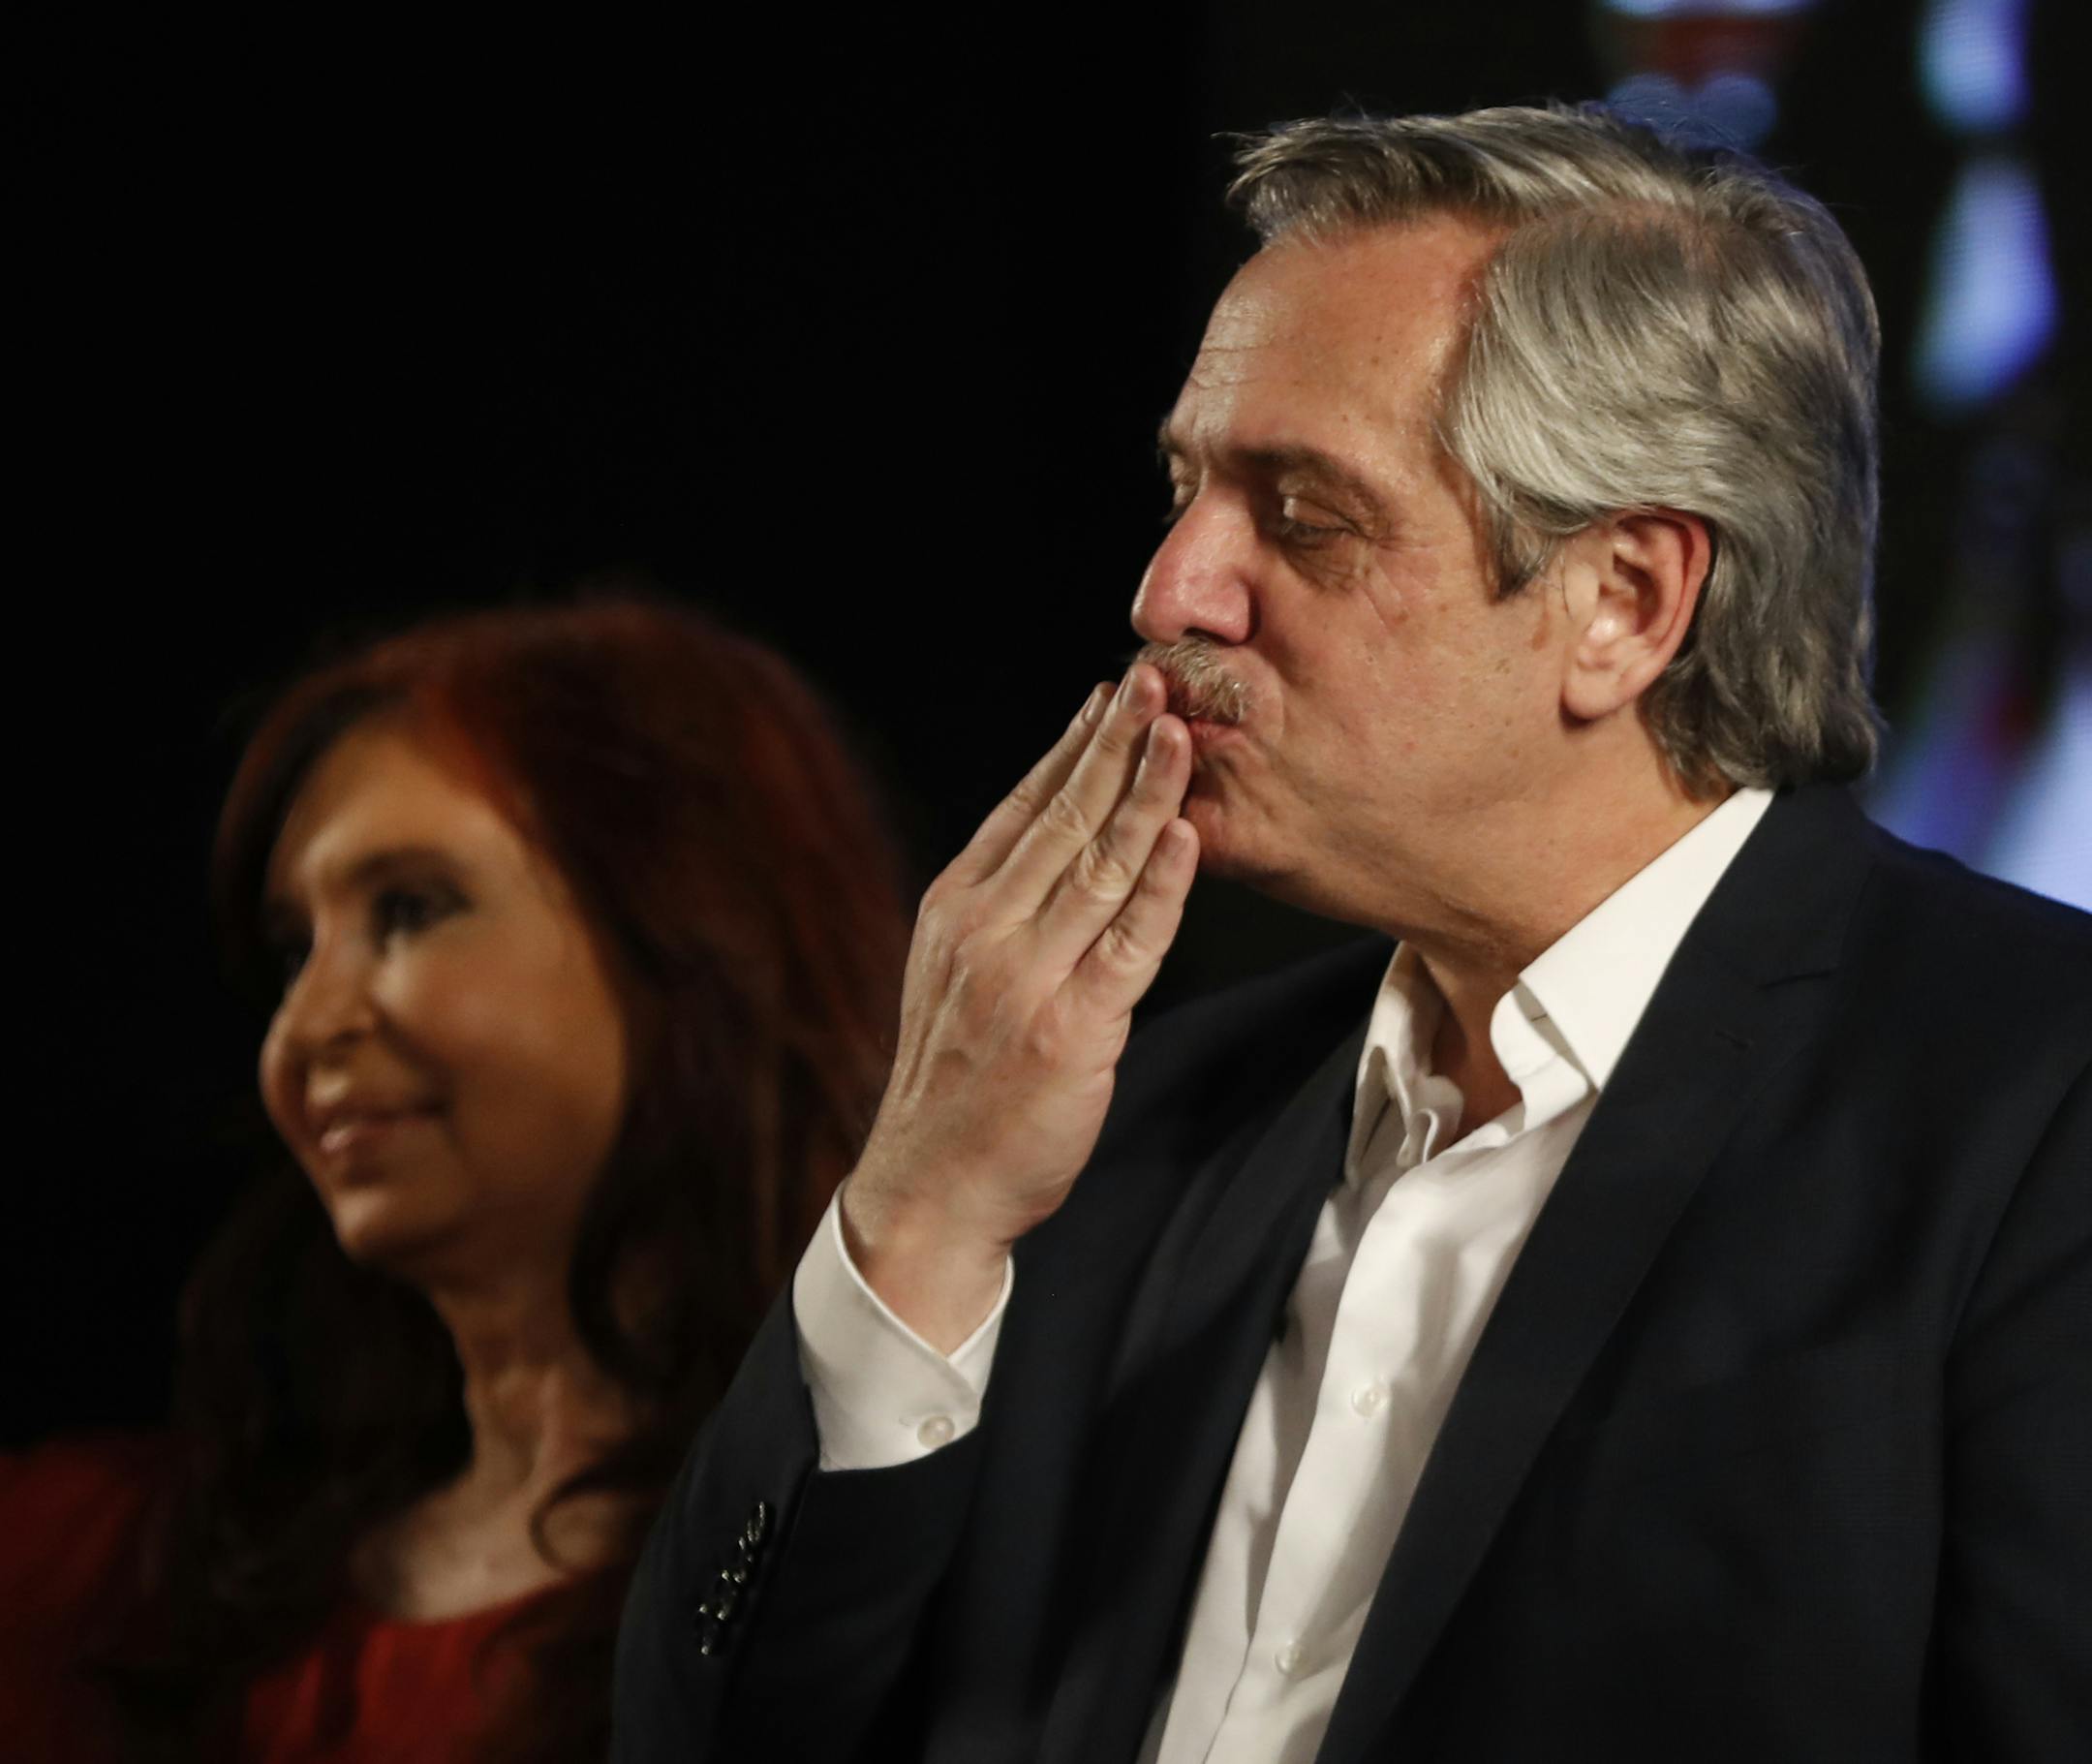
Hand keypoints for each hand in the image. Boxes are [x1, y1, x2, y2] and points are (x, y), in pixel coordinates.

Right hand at [843, 663, 1196, 1349]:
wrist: (933, 1188)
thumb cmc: (957, 1084)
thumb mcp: (957, 975)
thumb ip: (1004, 910)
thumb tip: (1062, 841)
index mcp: (955, 909)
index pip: (1022, 806)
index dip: (1071, 745)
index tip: (1108, 693)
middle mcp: (984, 931)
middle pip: (1062, 818)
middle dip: (1113, 743)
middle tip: (1155, 679)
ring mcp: (1025, 978)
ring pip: (1098, 866)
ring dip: (1144, 793)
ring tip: (1179, 730)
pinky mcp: (1070, 1028)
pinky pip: (1128, 943)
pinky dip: (1161, 887)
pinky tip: (1183, 835)